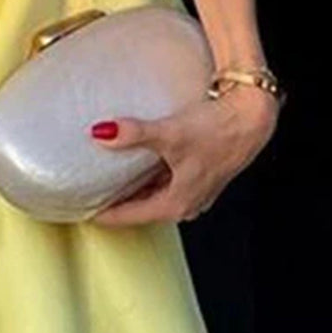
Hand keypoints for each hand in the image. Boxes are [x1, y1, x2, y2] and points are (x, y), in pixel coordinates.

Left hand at [87, 85, 280, 226]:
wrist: (252, 115)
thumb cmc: (219, 130)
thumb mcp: (170, 134)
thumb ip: (133, 134)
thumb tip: (101, 133)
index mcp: (177, 203)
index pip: (129, 217)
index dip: (103, 214)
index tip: (79, 211)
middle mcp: (186, 202)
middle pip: (140, 208)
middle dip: (114, 202)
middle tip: (86, 194)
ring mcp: (194, 189)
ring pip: (153, 195)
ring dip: (131, 188)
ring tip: (105, 178)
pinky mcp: (199, 173)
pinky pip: (164, 181)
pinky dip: (147, 176)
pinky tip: (136, 161)